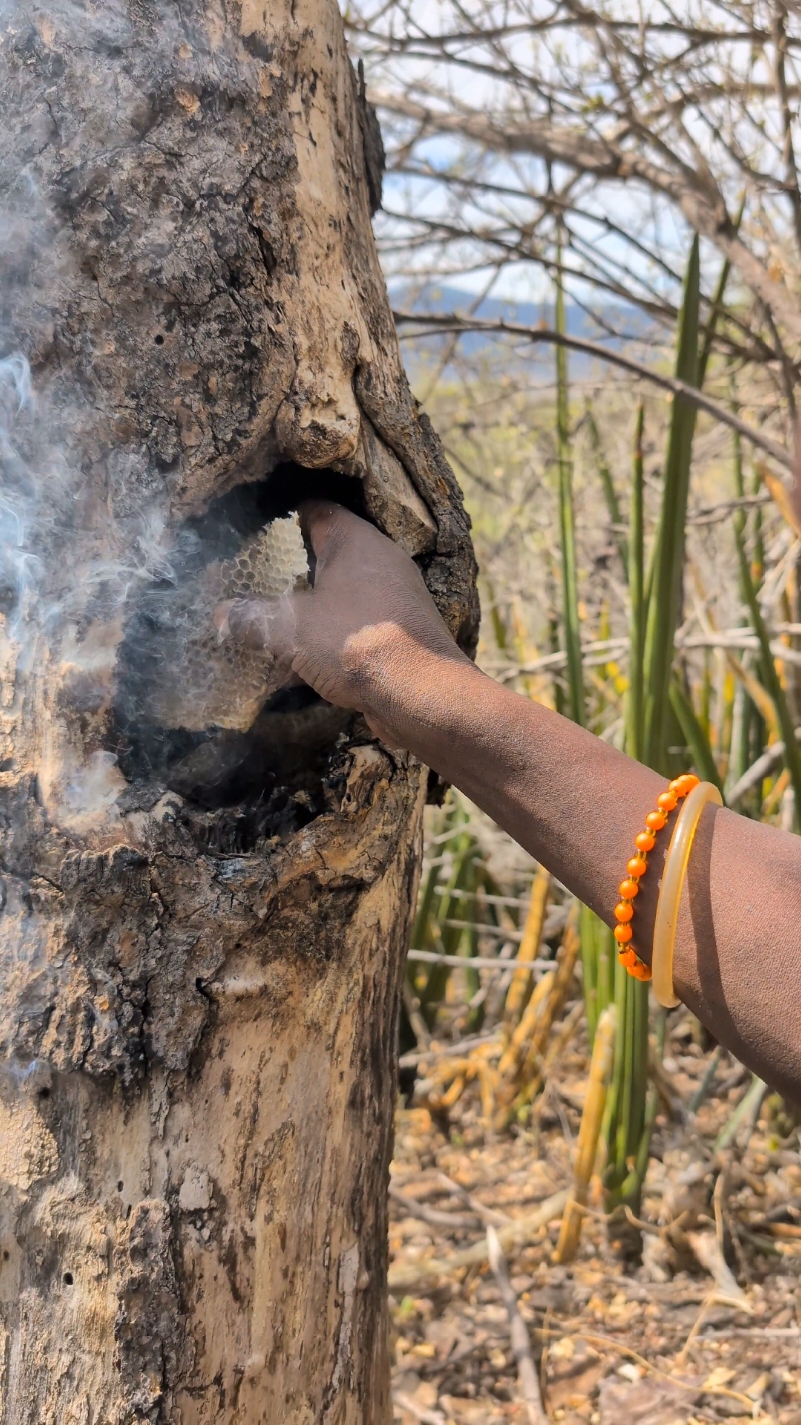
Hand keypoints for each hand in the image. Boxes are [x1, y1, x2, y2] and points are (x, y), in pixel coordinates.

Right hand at [215, 501, 467, 742]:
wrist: (422, 694)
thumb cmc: (354, 642)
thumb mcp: (290, 629)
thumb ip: (252, 618)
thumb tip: (220, 614)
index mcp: (355, 540)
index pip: (316, 510)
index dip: (285, 516)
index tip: (257, 528)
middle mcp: (380, 560)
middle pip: (328, 553)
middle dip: (293, 568)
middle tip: (257, 580)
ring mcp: (395, 597)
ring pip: (342, 593)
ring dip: (311, 607)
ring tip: (275, 622)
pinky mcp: (401, 632)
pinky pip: (355, 625)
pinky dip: (329, 636)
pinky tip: (302, 663)